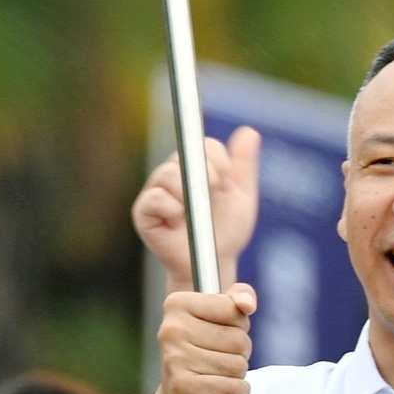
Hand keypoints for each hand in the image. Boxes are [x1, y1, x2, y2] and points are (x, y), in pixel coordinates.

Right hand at [134, 127, 264, 277]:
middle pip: (184, 155)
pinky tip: (179, 221)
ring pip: (168, 174)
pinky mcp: (144, 212)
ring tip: (196, 213)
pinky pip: (155, 198)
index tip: (228, 181)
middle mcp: (172, 174)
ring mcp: (155, 192)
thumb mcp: (242, 196)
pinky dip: (172, 208)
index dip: (218, 159)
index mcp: (194, 167)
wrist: (215, 263)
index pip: (201, 145)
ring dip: (189, 193)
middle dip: (207, 174)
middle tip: (216, 194)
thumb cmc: (227, 231)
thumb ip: (244, 165)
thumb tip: (249, 131)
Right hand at [154, 284, 257, 393]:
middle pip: (239, 339)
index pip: (234, 309)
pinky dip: (236, 392)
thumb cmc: (203, 350)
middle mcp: (170, 329)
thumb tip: (247, 304)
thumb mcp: (222, 315)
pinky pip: (235, 388)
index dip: (238, 324)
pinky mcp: (183, 388)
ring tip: (214, 375)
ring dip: (236, 374)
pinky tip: (217, 392)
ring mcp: (174, 358)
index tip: (218, 333)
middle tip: (217, 359)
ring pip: (238, 365)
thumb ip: (240, 295)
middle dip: (239, 352)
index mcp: (176, 303)